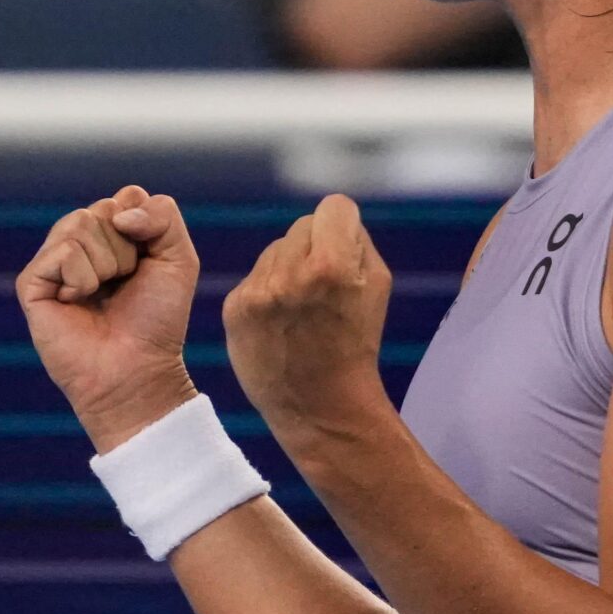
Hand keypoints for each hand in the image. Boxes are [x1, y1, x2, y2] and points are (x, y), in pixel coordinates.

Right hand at [18, 186, 201, 451]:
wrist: (137, 369)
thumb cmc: (157, 320)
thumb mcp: (178, 259)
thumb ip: (162, 215)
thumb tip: (118, 213)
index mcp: (111, 234)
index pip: (127, 197)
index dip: (146, 229)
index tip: (147, 267)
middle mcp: (79, 243)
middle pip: (105, 209)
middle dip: (126, 250)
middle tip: (123, 287)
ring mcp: (53, 261)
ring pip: (81, 224)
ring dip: (106, 265)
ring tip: (102, 296)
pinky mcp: (33, 282)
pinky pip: (63, 252)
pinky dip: (82, 279)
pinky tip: (78, 303)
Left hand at [223, 195, 393, 448]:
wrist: (319, 406)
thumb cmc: (355, 343)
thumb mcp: (377, 286)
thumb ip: (356, 241)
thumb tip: (335, 216)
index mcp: (332, 265)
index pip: (335, 207)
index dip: (343, 227)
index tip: (344, 253)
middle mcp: (290, 273)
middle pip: (302, 226)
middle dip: (315, 247)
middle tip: (323, 289)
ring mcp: (258, 292)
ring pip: (276, 249)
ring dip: (288, 268)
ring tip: (301, 309)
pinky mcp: (235, 308)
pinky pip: (255, 276)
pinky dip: (267, 291)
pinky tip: (279, 322)